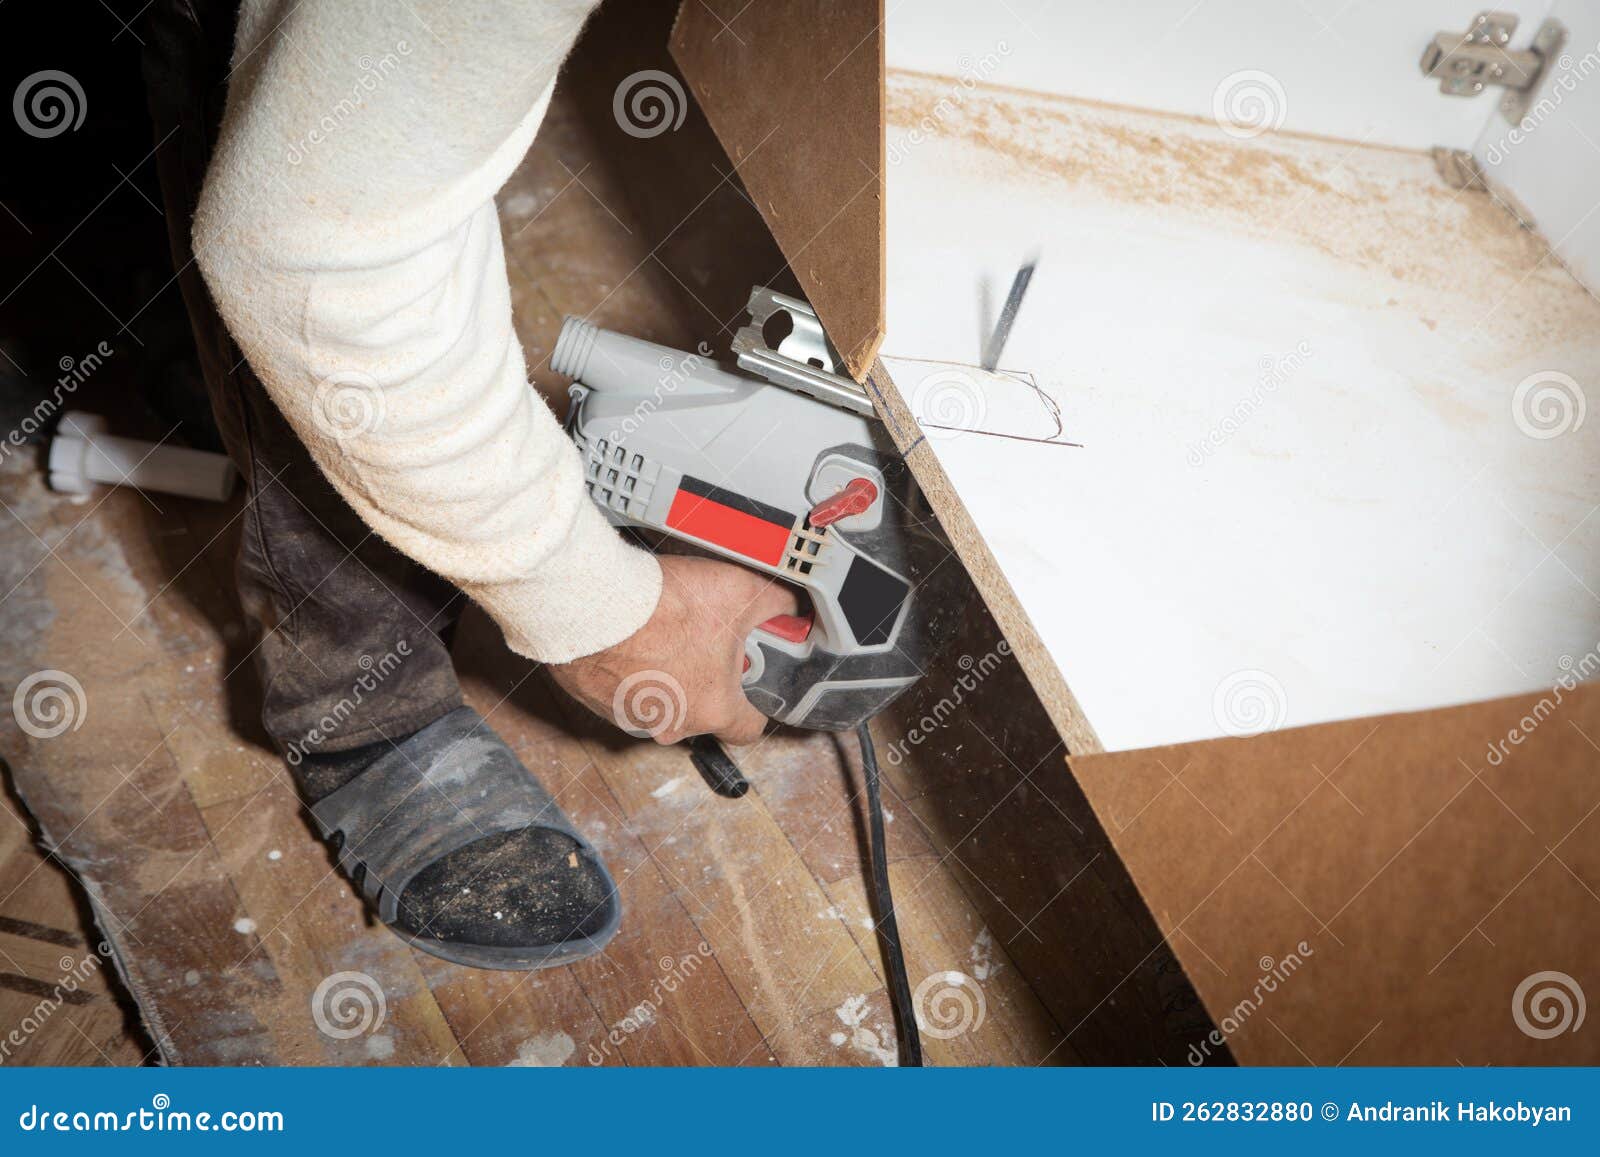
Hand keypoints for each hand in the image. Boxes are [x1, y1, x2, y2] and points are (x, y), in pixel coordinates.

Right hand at [549, 555, 798, 745]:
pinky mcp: (596, 702)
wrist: (591, 601)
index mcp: (712, 710)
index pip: (749, 729)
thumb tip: (793, 606)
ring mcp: (630, 717)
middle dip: (706, 678)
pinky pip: (623, 690)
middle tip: (704, 639)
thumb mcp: (741, 591)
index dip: (754, 703)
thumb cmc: (662, 605)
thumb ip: (776, 604)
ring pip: (661, 701)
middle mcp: (671, 725)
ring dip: (666, 674)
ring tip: (663, 631)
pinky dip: (629, 669)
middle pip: (702, 710)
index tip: (750, 680)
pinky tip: (632, 635)